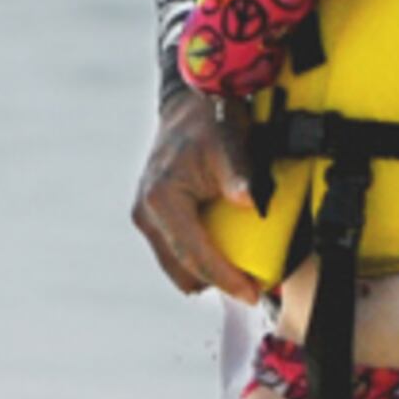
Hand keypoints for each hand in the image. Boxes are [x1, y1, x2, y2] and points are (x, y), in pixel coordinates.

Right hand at [132, 88, 262, 297]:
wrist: (189, 104)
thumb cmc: (211, 121)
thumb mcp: (230, 143)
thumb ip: (239, 174)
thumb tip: (251, 202)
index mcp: (162, 200)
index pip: (195, 255)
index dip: (226, 279)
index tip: (253, 293)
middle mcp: (146, 212)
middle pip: (182, 271)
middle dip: (217, 282)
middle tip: (254, 286)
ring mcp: (144, 216)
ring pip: (176, 266)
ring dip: (206, 272)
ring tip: (241, 271)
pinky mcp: (150, 217)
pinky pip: (175, 252)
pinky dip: (198, 258)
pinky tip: (224, 253)